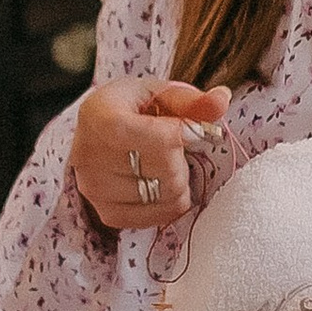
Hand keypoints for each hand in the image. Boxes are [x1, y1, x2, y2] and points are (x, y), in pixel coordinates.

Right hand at [70, 74, 231, 232]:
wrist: (97, 135)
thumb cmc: (132, 110)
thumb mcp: (158, 94)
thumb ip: (191, 100)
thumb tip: (222, 99)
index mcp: (99, 116)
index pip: (155, 139)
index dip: (179, 134)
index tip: (183, 127)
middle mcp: (89, 156)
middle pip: (167, 170)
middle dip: (181, 157)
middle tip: (169, 148)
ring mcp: (95, 190)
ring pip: (167, 195)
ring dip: (178, 180)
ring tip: (161, 165)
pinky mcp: (107, 214)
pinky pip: (161, 216)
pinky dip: (170, 201)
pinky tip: (159, 184)